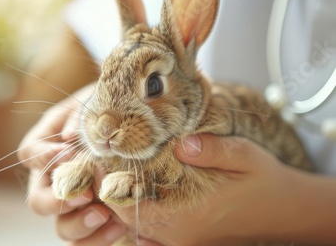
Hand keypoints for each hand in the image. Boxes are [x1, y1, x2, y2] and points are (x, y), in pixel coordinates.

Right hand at [18, 84, 129, 244]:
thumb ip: (81, 117)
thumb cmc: (113, 110)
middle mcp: (56, 179)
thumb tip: (69, 137)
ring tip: (106, 214)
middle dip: (58, 201)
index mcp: (50, 145)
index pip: (29, 153)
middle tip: (85, 195)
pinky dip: (99, 238)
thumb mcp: (96, 104)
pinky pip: (86, 241)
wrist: (140, 127)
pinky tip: (118, 226)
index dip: (43, 157)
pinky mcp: (95, 220)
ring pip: (61, 227)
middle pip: (38, 201)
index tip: (68, 153)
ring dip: (80, 224)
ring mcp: (75, 203)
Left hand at [104, 134, 335, 244]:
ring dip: (117, 197)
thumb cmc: (263, 182)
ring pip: (131, 223)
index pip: (125, 201)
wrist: (284, 211)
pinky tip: (131, 191)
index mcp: (185, 214)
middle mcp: (176, 233)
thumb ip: (212, 150)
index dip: (104, 179)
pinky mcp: (185, 239)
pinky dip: (134, 212)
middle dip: (105, 186)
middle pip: (121, 214)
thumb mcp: (244, 156)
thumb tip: (181, 142)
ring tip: (108, 168)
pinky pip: (147, 232)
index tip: (94, 154)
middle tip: (96, 156)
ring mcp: (179, 240)